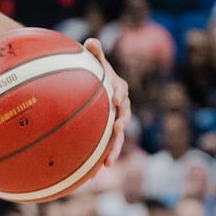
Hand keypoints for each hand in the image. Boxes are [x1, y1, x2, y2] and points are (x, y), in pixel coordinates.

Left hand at [84, 40, 130, 174]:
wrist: (94, 85)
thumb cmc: (94, 71)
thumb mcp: (94, 61)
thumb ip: (94, 52)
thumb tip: (91, 41)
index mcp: (119, 89)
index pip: (121, 91)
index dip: (119, 95)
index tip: (115, 99)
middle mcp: (120, 107)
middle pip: (123, 117)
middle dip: (121, 126)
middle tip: (116, 129)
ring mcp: (115, 122)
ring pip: (117, 138)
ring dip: (113, 150)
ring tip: (107, 164)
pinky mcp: (107, 134)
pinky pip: (105, 147)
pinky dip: (100, 160)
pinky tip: (92, 175)